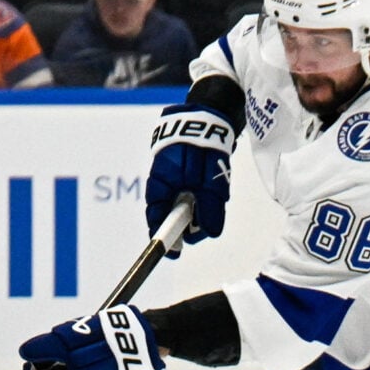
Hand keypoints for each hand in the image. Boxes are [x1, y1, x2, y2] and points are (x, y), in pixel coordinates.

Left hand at [19, 306, 162, 369]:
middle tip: (62, 343)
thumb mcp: (69, 343)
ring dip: (63, 349)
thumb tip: (24, 353)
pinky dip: (74, 347)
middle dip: (50, 358)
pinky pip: (75, 359)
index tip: (35, 358)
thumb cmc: (106, 344)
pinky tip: (85, 337)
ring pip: (61, 366)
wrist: (141, 335)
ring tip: (78, 337)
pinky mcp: (94, 369)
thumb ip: (44, 349)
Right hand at [145, 102, 235, 243]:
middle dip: (187, 224)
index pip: (156, 218)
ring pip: (181, 205)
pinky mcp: (180, 173)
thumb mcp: (209, 181)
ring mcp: (170, 178)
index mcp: (161, 185)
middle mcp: (162, 184)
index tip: (173, 253)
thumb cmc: (203, 146)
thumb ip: (210, 207)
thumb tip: (211, 232)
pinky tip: (208, 189)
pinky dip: (198, 198)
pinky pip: (186, 193)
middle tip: (205, 225)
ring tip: (212, 196)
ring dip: (196, 209)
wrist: (208, 116)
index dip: (163, 238)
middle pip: (169, 215)